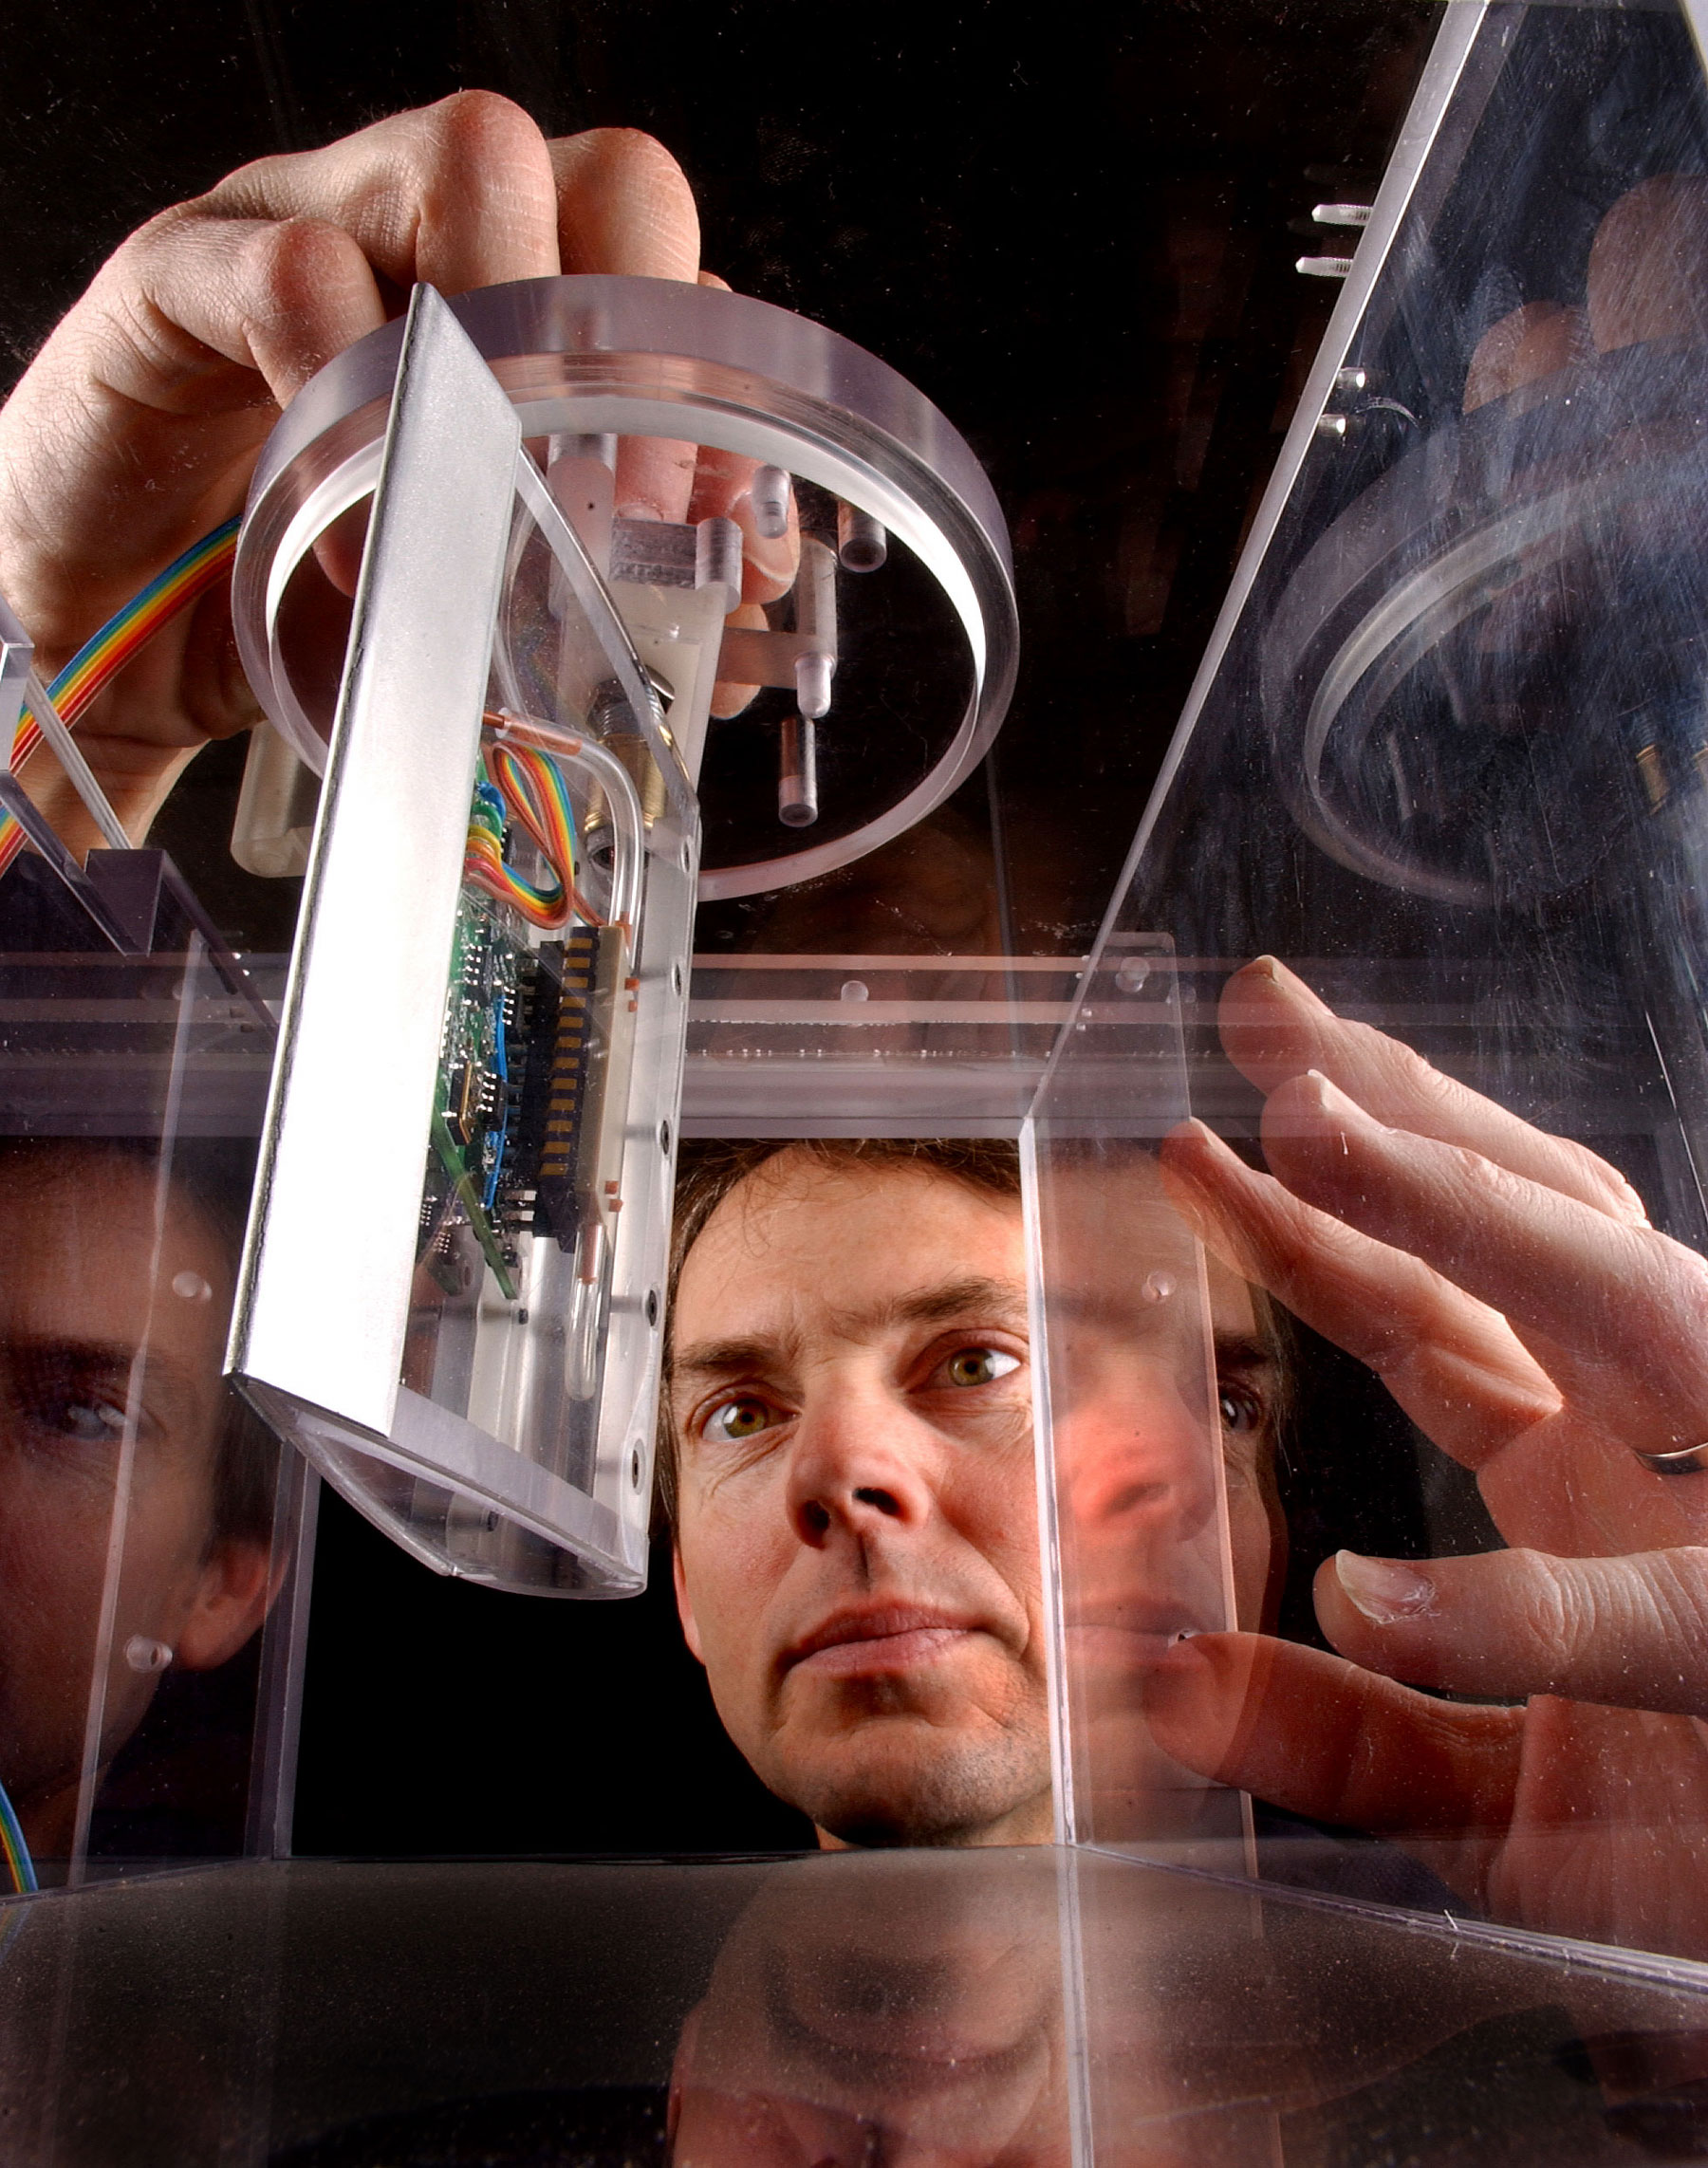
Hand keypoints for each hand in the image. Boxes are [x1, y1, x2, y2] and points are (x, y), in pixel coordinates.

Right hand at [0, 95, 795, 846]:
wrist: (112, 629)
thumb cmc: (300, 589)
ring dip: (507, 332)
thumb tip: (741, 593)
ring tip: (485, 493)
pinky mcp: (182, 276)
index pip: (654, 252)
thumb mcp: (480, 594)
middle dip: (633, 326)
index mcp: (510, 294)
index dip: (704, 378)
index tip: (701, 525)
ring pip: (459, 163)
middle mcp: (420, 231)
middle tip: (611, 494)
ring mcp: (303, 224)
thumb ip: (612, 574)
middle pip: (587, 168)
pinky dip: (346, 397)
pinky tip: (354, 525)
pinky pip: (287, 270)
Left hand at [1148, 955, 1707, 1958]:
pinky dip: (1516, 1610)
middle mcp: (1663, 1438)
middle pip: (1528, 1223)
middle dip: (1397, 1111)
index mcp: (1584, 1464)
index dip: (1319, 1213)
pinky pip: (1653, 1614)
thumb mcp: (1489, 1811)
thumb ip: (1344, 1740)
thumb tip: (1168, 1684)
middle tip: (1265, 1008)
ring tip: (1313, 1120)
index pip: (1431, 1304)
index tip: (1202, 1132)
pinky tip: (1370, 1594)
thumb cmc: (1697, 1860)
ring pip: (1614, 1294)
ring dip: (1462, 1203)